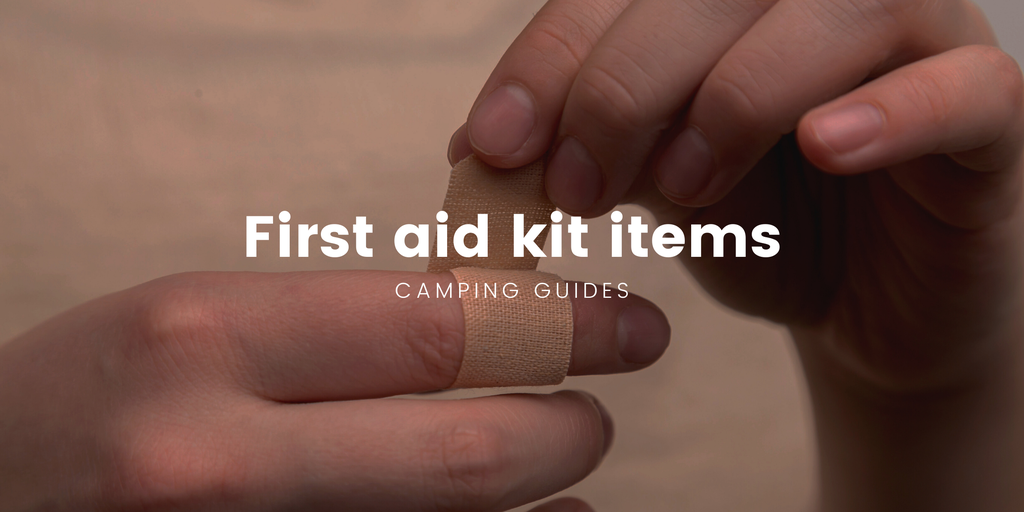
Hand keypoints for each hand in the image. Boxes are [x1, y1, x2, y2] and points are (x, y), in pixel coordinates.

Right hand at [0, 271, 668, 510]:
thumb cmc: (83, 405)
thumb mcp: (191, 330)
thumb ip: (335, 333)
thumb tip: (493, 339)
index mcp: (204, 344)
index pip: (439, 324)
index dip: (561, 326)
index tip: (625, 325)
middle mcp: (221, 463)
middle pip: (468, 456)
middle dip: (567, 430)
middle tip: (592, 412)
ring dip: (545, 510)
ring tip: (569, 480)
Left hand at [450, 0, 1023, 508]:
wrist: (869, 311)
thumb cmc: (763, 235)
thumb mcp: (653, 186)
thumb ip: (585, 148)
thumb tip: (474, 146)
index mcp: (736, 3)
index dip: (555, 55)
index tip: (493, 144)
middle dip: (625, 84)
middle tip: (573, 185)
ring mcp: (923, 42)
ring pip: (840, 11)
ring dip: (737, 97)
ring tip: (682, 189)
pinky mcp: (991, 115)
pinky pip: (964, 87)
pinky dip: (890, 111)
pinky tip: (824, 147)